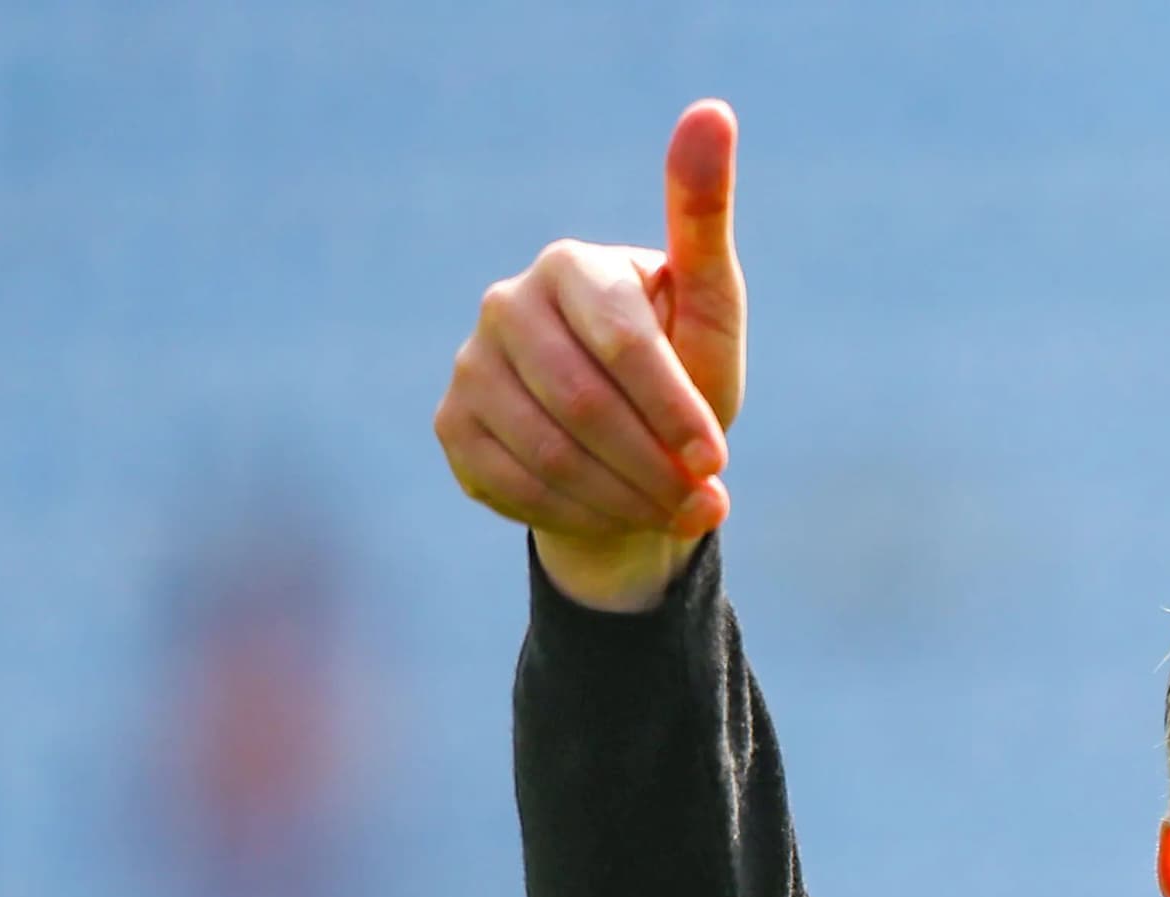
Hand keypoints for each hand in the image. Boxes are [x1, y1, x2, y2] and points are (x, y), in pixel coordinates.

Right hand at [434, 99, 746, 611]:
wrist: (628, 446)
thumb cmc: (680, 367)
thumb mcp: (708, 304)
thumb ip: (704, 218)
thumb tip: (712, 111)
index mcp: (571, 265)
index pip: (621, 341)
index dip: (673, 409)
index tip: (716, 460)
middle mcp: (507, 304)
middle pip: (580, 404)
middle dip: (652, 467)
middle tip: (703, 502)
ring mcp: (470, 364)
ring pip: (547, 452)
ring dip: (624, 498)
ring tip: (672, 512)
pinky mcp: (453, 425)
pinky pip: (513, 485)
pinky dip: (580, 514)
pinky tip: (618, 512)